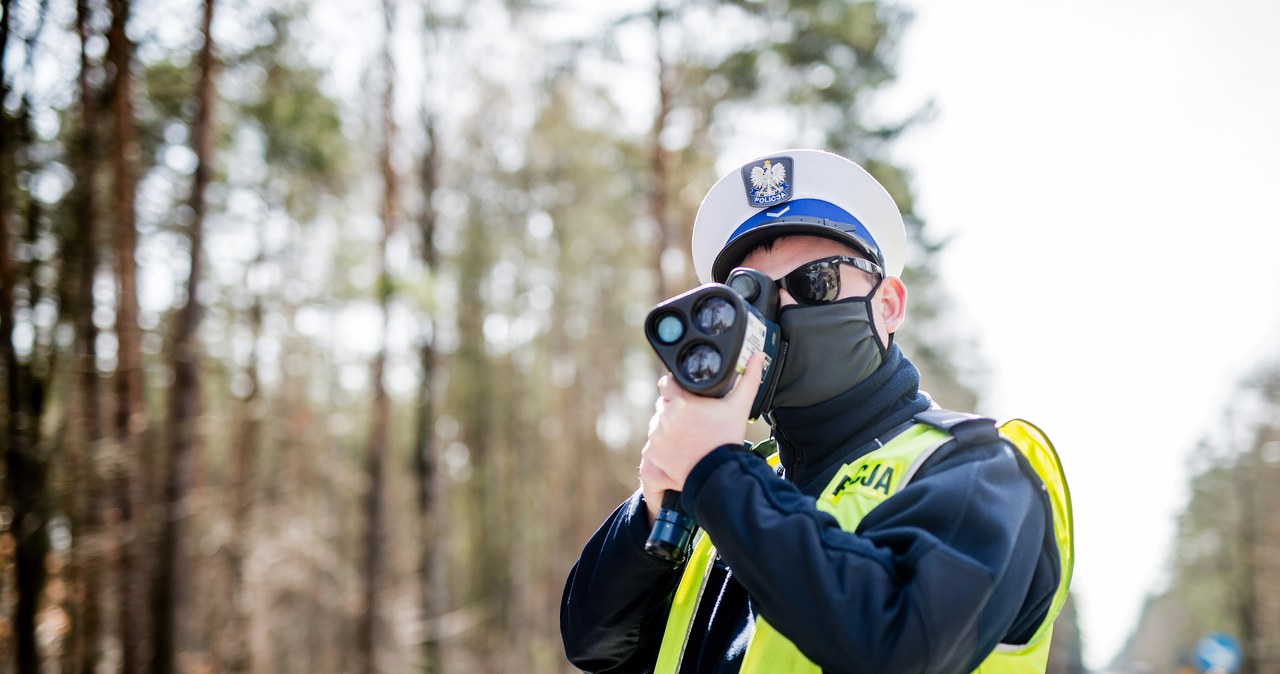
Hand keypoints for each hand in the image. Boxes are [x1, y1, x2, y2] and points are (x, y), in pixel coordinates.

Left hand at [639, 353, 765, 523]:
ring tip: (689, 435)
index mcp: (682, 401)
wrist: (718, 474)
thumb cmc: (728, 440)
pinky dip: (664, 444)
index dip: (675, 385)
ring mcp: (657, 435)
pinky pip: (655, 442)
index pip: (667, 381)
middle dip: (675, 407)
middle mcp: (665, 416)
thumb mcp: (740, 406)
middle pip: (664, 402)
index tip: (685, 392)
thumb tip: (759, 356)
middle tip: (693, 417)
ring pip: (659, 422)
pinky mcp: (654, 452)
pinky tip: (681, 447)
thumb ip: (749, 378)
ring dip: (669, 425)